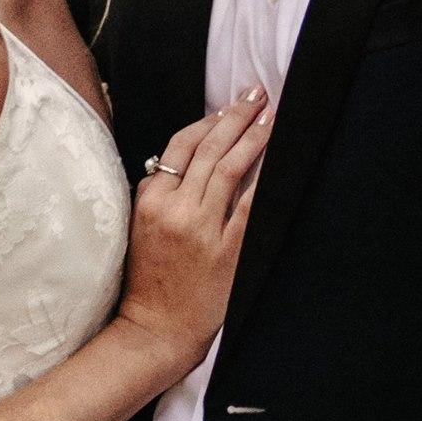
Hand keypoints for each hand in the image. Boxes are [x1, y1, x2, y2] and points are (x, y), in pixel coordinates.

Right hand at [120, 89, 272, 381]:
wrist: (156, 327)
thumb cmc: (148, 279)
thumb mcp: (142, 227)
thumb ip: (162, 193)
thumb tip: (192, 159)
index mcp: (150, 199)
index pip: (181, 145)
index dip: (208, 121)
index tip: (227, 106)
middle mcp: (174, 208)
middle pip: (208, 149)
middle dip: (235, 116)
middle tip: (257, 93)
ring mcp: (201, 228)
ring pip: (229, 168)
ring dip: (253, 137)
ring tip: (271, 115)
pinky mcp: (226, 249)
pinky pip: (250, 205)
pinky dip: (264, 179)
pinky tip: (279, 160)